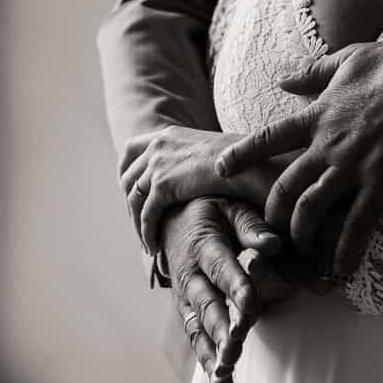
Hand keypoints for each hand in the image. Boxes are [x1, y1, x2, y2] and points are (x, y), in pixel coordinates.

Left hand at [120, 125, 274, 252]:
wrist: (255, 162)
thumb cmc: (245, 162)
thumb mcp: (212, 153)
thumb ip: (195, 162)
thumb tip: (192, 179)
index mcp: (169, 134)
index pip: (132, 150)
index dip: (127, 172)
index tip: (132, 192)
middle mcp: (159, 145)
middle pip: (127, 177)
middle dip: (130, 203)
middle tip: (140, 225)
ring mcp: (158, 164)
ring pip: (133, 199)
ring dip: (137, 223)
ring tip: (147, 241)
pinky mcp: (164, 185)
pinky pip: (146, 215)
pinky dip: (147, 234)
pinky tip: (154, 248)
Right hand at [161, 197, 289, 382]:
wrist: (169, 220)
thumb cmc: (210, 212)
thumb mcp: (229, 207)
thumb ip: (251, 226)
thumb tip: (273, 244)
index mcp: (204, 245)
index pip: (222, 267)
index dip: (235, 287)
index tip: (249, 306)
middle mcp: (191, 275)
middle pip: (206, 305)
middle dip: (220, 329)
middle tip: (233, 349)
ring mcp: (186, 298)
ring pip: (198, 329)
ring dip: (211, 354)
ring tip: (224, 379)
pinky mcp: (187, 314)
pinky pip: (196, 341)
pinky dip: (206, 365)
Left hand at [214, 39, 382, 277]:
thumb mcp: (347, 60)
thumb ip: (311, 74)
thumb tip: (281, 80)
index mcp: (318, 115)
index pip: (268, 138)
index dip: (241, 155)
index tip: (220, 168)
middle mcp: (328, 145)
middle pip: (285, 186)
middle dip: (271, 211)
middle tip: (268, 227)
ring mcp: (355, 166)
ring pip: (313, 209)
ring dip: (301, 234)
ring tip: (299, 250)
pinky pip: (359, 224)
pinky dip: (346, 249)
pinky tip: (339, 269)